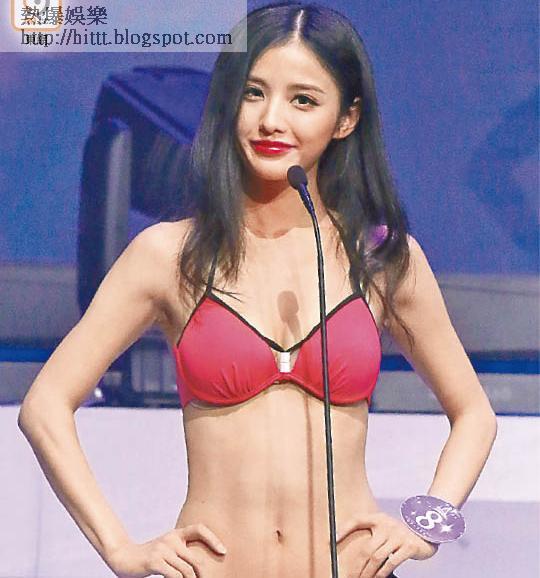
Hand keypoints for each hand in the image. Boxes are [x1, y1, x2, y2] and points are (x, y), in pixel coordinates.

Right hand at [106, 524, 226, 577]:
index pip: (199, 529)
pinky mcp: (155, 561)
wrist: (124, 558)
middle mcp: (171, 539)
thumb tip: (200, 566)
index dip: (213, 539)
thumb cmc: (150, 557)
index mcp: (176, 534)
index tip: (223, 552)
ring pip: (186, 570)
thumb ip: (181, 552)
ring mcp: (163, 549)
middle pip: (196, 558)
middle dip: (204, 574)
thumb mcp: (167, 549)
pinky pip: (175, 575)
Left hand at [336, 511, 438, 577]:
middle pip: (367, 548)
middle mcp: (387, 524)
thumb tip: (349, 545)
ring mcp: (398, 535)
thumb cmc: (399, 534)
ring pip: (377, 558)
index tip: (331, 541)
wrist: (425, 534)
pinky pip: (391, 562)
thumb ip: (371, 534)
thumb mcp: (384, 528)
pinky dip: (382, 573)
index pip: (357, 520)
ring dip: (368, 573)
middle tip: (350, 576)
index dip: (343, 529)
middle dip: (357, 565)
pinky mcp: (408, 546)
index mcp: (378, 518)